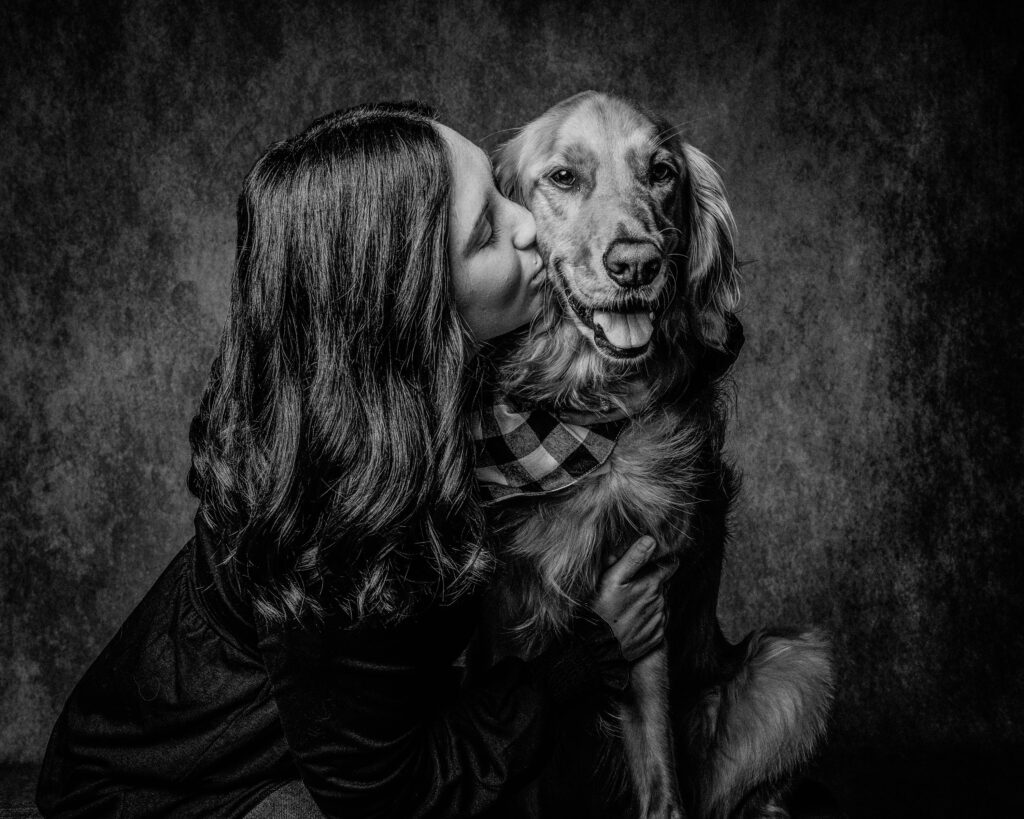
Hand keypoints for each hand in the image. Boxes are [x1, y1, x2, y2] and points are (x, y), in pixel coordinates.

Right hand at [589, 535, 676, 661]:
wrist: (599, 648)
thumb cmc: (602, 610)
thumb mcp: (612, 579)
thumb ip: (633, 558)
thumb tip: (651, 540)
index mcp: (652, 585)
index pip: (670, 565)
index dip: (663, 559)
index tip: (652, 559)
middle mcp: (660, 602)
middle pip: (663, 583)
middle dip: (651, 579)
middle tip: (630, 583)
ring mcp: (659, 620)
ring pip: (660, 601)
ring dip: (649, 598)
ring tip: (628, 602)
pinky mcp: (656, 636)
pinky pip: (658, 620)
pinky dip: (648, 616)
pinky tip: (631, 617)